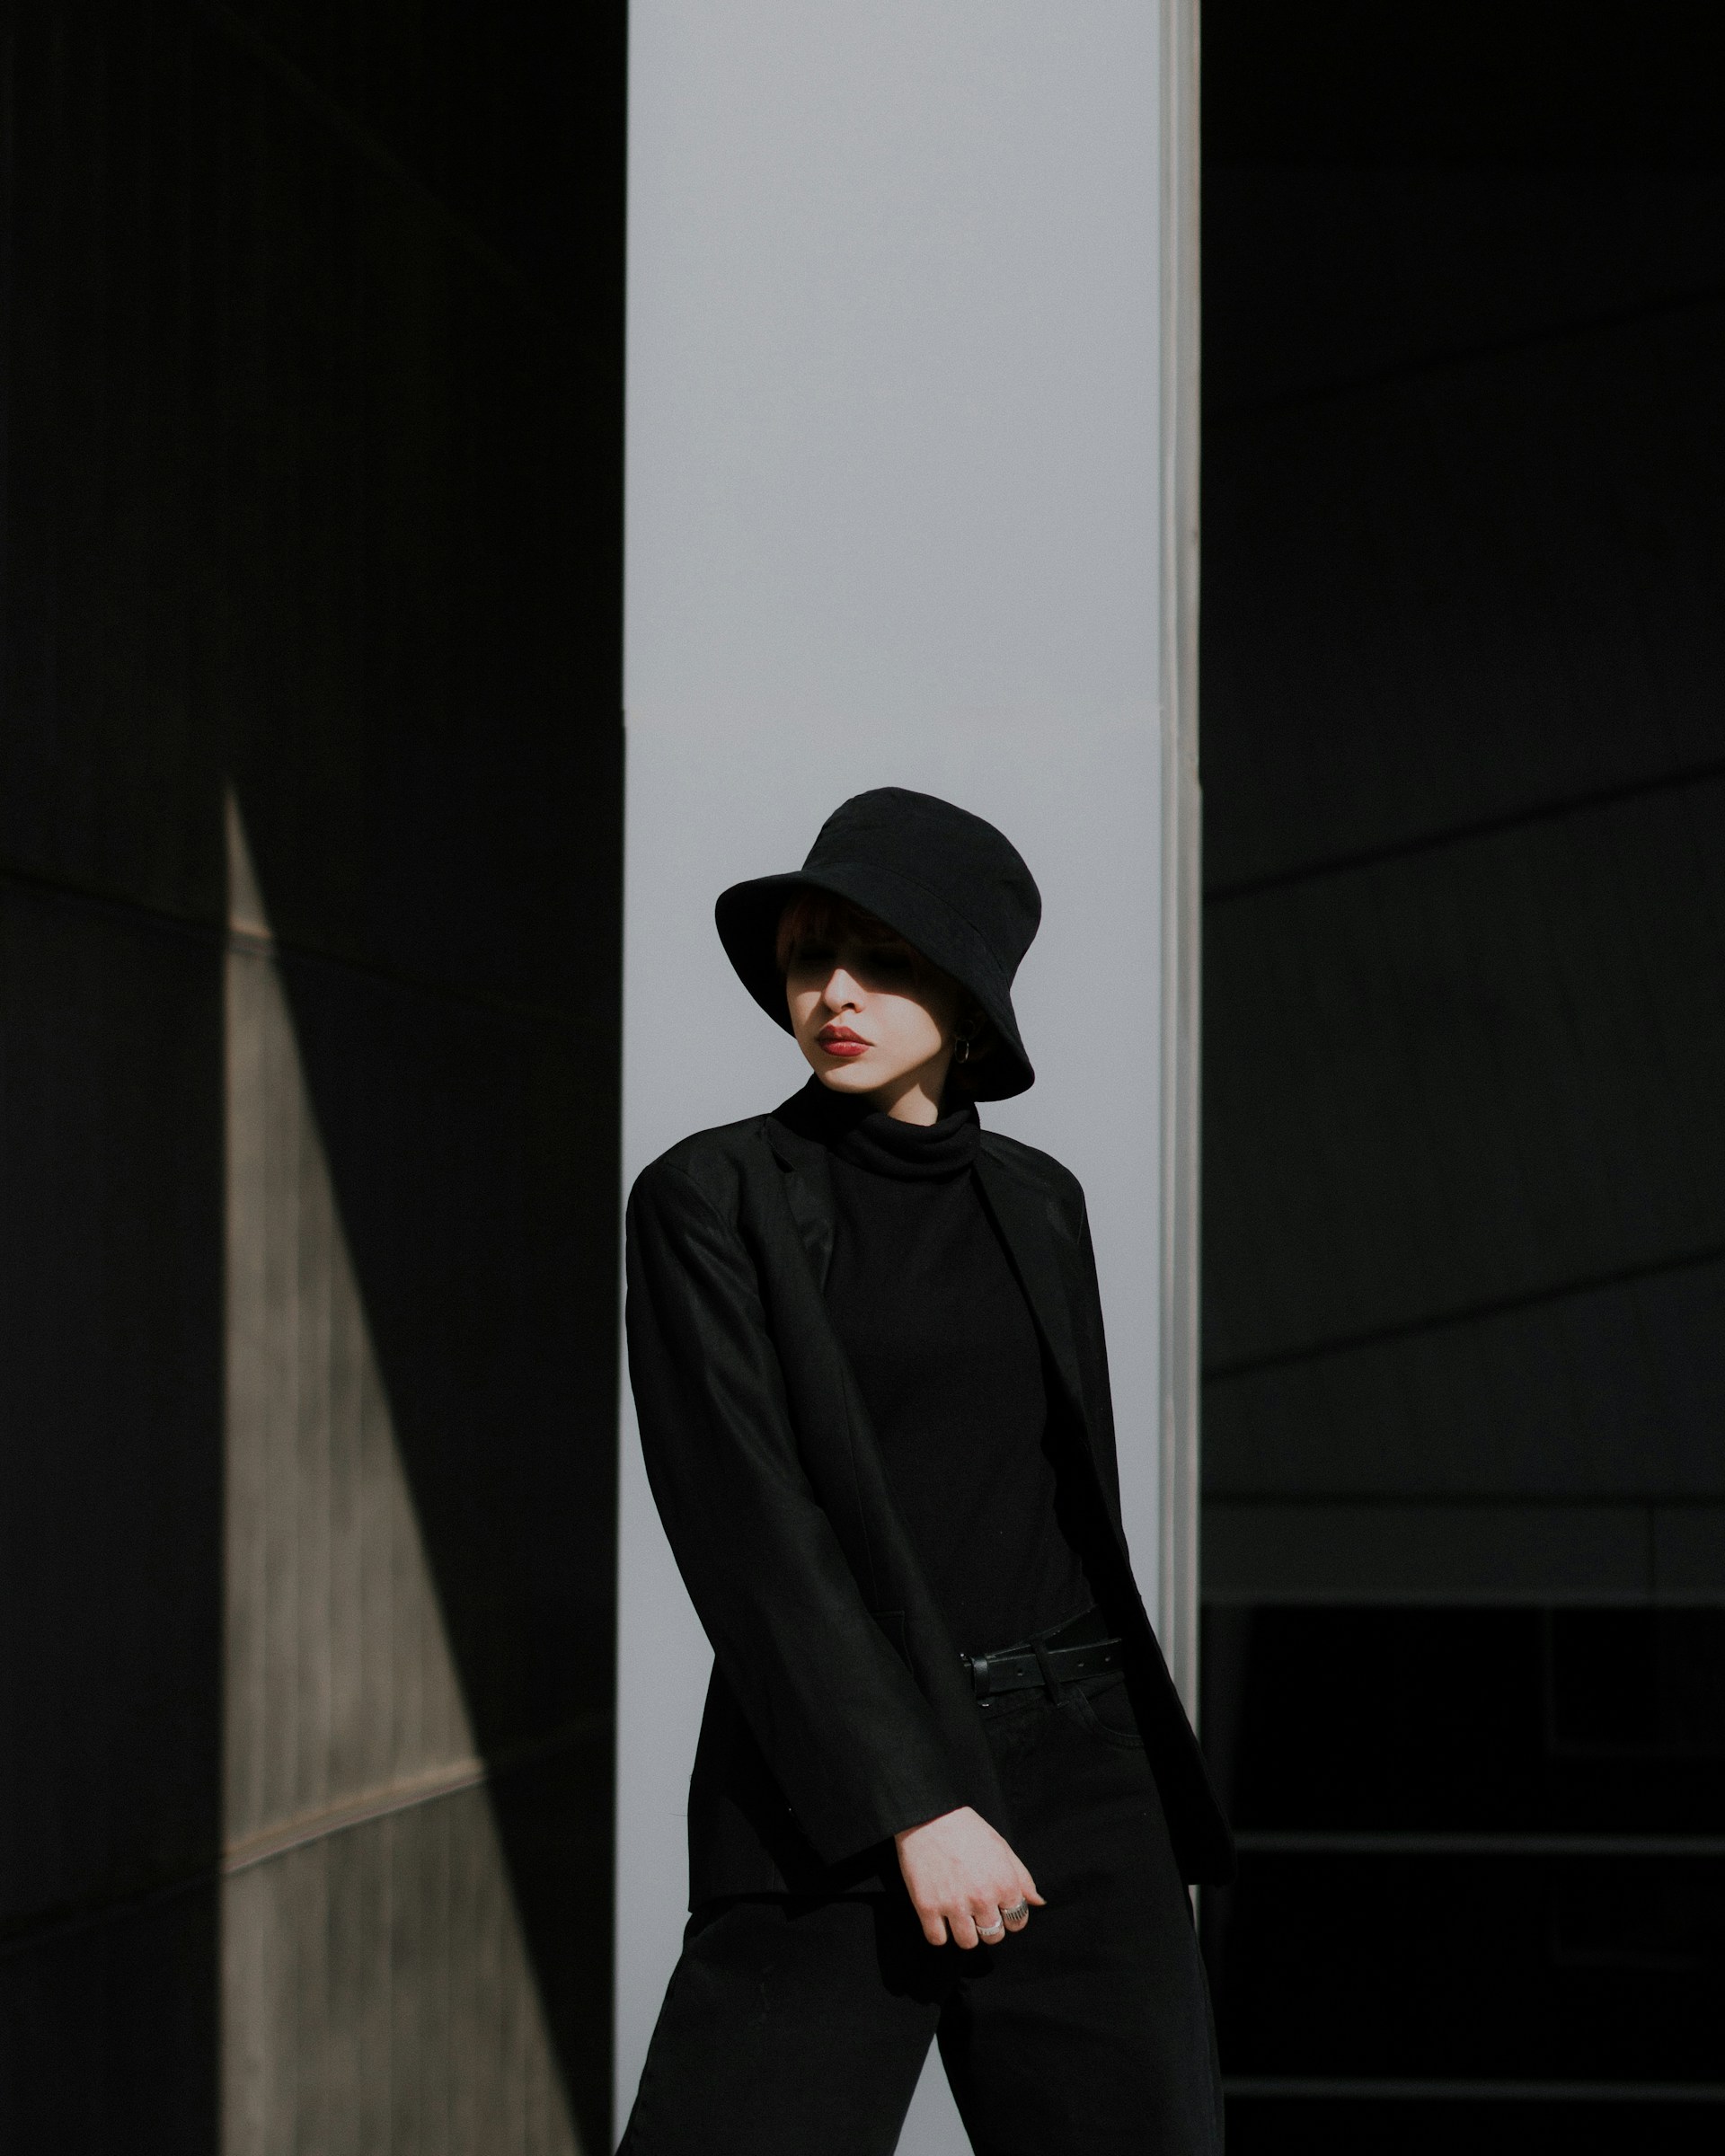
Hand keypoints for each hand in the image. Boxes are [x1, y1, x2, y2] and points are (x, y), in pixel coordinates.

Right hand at [893, 1806, 1044, 1948]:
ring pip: (968, 1943)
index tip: (998, 1909)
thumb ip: (1022, 1878)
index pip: (1017, 1922)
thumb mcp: (1002, 1847)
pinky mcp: (927, 1907)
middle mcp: (982, 1898)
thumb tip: (1038, 1902)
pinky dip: (938, 1932)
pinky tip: (939, 1916)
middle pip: (993, 1937)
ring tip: (958, 1914)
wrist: (928, 1816)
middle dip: (988, 1926)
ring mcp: (954, 1905)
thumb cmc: (966, 1829)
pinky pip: (938, 1939)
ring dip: (965, 1932)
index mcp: (1004, 1883)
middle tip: (976, 1909)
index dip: (1009, 1916)